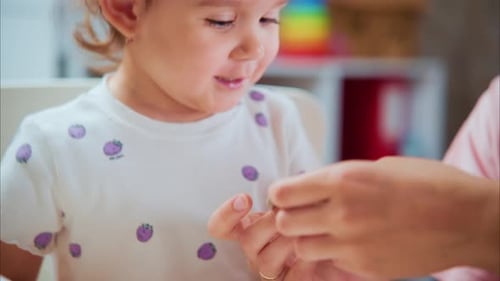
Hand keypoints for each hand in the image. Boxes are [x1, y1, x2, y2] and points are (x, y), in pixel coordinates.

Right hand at [208, 194, 368, 280]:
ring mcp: (272, 269)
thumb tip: (283, 188)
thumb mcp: (304, 200)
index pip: (221, 227)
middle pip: (245, 241)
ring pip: (264, 260)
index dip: (226, 215)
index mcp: (252, 227)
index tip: (245, 199)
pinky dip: (302, 266)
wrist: (348, 242)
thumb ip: (288, 196)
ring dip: (285, 243)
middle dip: (266, 224)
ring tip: (307, 232)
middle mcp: (257, 250)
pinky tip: (317, 254)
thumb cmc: (319, 216)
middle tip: (287, 214)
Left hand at [268, 156, 499, 278]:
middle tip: (303, 213)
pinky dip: (333, 254)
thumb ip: (340, 179)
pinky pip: (331, 262)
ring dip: (308, 238)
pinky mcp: (365, 268)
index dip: (282, 194)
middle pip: (284, 223)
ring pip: (302, 248)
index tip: (289, 194)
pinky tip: (352, 243)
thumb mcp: (378, 167)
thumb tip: (313, 187)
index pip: (283, 192)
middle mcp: (342, 213)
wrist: (468, 219)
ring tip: (326, 230)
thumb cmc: (427, 183)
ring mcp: (353, 245)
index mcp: (344, 179)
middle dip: (288, 218)